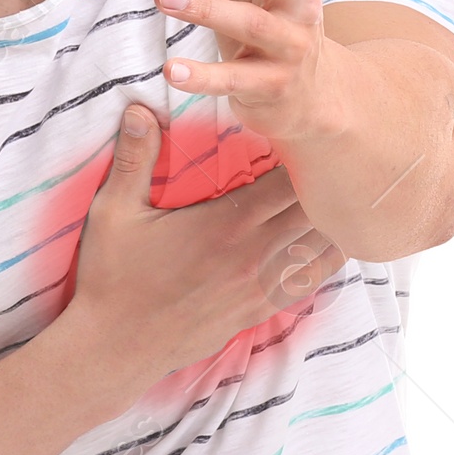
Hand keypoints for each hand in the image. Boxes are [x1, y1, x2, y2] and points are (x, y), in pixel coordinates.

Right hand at [71, 104, 344, 391]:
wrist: (117, 348)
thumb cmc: (113, 277)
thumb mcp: (114, 212)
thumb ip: (134, 158)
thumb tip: (139, 106)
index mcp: (227, 223)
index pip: (288, 182)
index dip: (302, 158)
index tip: (302, 138)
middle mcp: (254, 254)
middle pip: (313, 212)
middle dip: (323, 185)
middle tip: (329, 162)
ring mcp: (260, 287)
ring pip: (321, 248)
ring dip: (331, 221)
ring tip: (339, 197)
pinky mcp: (259, 311)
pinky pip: (310, 283)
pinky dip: (326, 260)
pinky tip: (334, 244)